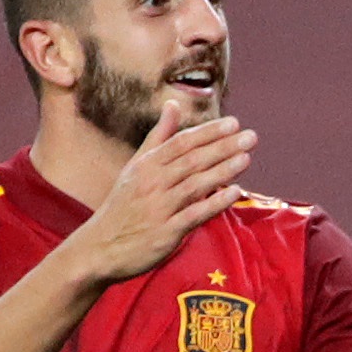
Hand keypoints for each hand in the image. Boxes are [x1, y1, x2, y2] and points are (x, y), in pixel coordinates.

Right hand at [72, 100, 253, 280]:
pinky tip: (235, 193)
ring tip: (247, 158)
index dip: (209, 132)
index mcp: (146, 165)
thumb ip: (159, 136)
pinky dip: (214, 203)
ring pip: (195, 184)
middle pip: (192, 160)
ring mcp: (158, 207)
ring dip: (222, 171)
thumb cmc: (124, 205)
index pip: (181, 142)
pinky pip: (194, 215)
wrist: (100, 247)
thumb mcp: (136, 166)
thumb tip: (174, 103)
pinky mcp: (165, 232)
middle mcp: (151, 182)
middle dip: (223, 147)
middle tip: (251, 137)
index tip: (234, 123)